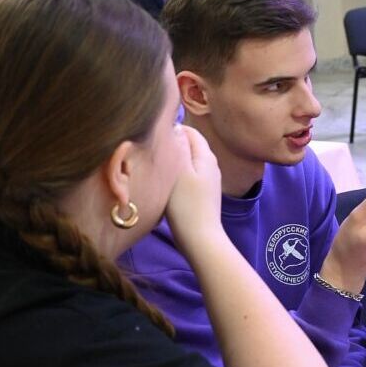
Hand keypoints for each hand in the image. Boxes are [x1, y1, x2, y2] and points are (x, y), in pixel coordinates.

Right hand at [164, 126, 224, 248]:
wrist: (199, 238)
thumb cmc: (186, 205)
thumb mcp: (178, 171)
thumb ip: (178, 147)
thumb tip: (175, 127)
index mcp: (206, 156)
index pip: (190, 131)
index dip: (171, 130)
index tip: (154, 138)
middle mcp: (212, 165)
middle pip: (190, 145)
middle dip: (173, 145)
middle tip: (153, 152)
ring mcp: (209, 180)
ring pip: (189, 161)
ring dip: (174, 160)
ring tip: (158, 166)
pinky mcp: (204, 194)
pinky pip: (190, 175)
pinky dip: (178, 174)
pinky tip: (168, 183)